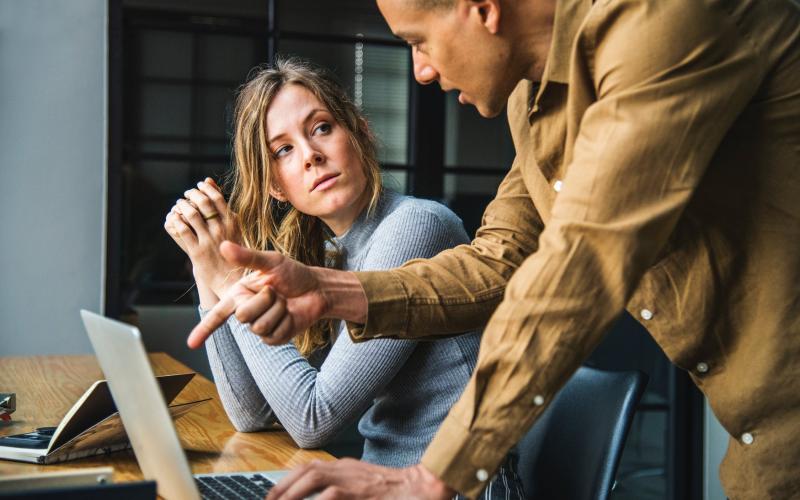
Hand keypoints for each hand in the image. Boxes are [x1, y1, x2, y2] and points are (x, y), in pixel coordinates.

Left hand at [163, 178, 242, 302]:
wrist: (232, 279)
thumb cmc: (234, 251)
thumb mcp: (234, 227)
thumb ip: (222, 206)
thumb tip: (209, 181)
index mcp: (233, 223)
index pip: (217, 197)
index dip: (205, 188)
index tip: (199, 186)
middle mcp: (221, 230)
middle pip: (203, 203)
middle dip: (192, 195)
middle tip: (187, 194)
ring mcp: (209, 241)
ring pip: (191, 215)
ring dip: (182, 206)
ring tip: (180, 205)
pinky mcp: (197, 252)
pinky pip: (183, 230)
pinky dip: (176, 221)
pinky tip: (174, 218)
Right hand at [187, 241, 330, 348]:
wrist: (316, 289)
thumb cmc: (293, 273)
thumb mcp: (271, 261)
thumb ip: (247, 257)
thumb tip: (223, 246)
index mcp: (239, 294)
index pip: (218, 314)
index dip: (204, 329)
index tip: (190, 344)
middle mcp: (246, 311)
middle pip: (243, 316)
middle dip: (264, 300)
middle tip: (276, 291)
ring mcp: (260, 327)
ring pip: (260, 326)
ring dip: (277, 310)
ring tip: (284, 301)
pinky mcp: (274, 338)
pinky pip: (273, 335)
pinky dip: (285, 322)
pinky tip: (290, 314)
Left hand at [265, 459, 453, 499]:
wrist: (423, 487)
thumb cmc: (395, 491)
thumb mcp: (363, 486)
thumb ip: (343, 491)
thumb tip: (324, 497)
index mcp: (346, 467)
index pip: (309, 468)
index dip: (288, 481)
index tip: (274, 495)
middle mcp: (347, 468)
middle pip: (307, 471)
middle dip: (284, 487)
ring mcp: (354, 478)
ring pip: (315, 478)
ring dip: (294, 492)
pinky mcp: (361, 491)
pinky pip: (332, 496)